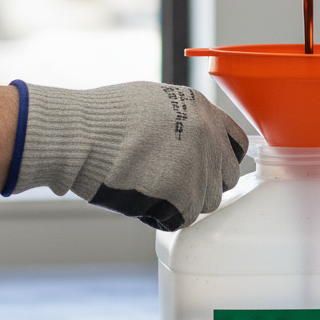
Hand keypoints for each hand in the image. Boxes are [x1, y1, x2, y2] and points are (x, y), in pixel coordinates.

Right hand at [13, 82, 247, 229]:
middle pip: (225, 177)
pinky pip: (184, 218)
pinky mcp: (184, 198)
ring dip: (184, 201)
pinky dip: (165, 215)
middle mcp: (209, 138)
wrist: (83, 136)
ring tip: (152, 189)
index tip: (207, 167)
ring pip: (206, 201)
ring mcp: (199, 169)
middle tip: (173, 184)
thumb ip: (183, 120)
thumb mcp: (154, 102)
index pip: (236, 145)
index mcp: (203, 111)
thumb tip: (190, 138)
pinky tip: (142, 199)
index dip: (220, 160)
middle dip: (204, 184)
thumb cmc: (105, 119)